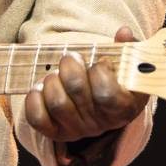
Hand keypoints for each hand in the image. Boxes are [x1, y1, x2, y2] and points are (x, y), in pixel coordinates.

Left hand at [20, 27, 145, 145]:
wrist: (106, 107)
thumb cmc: (119, 82)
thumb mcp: (130, 66)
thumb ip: (130, 47)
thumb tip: (123, 32)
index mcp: (124, 109)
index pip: (106, 93)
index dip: (99, 71)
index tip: (102, 61)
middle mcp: (100, 124)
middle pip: (76, 90)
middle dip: (70, 65)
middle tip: (72, 57)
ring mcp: (77, 130)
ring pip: (56, 103)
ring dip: (52, 80)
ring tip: (57, 73)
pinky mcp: (56, 133)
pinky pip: (37, 118)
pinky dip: (34, 98)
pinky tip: (42, 87)